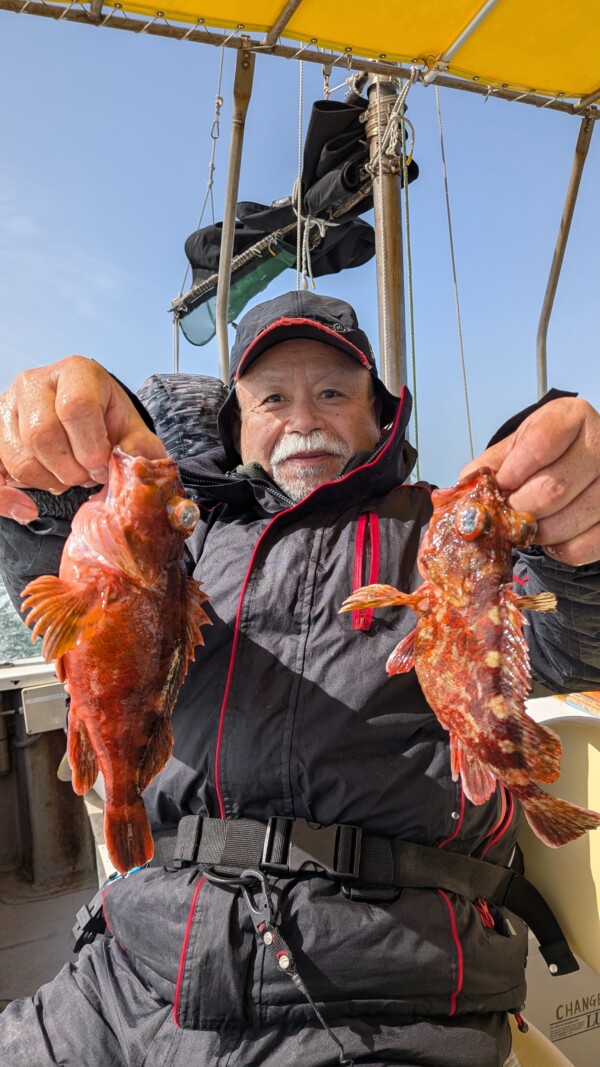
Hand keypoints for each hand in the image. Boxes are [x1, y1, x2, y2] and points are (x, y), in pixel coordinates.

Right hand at [0, 355, 165, 522]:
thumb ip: (140, 447)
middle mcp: (35, 384)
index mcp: (75, 373)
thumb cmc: (104, 420)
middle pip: (42, 434)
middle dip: (70, 469)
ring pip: (20, 457)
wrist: (81, 419)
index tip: (103, 466)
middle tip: (87, 476)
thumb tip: (135, 462)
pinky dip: (7, 498)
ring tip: (67, 477)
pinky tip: (27, 510)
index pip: (75, 406)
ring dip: (48, 481)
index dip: (91, 446)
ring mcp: (8, 407)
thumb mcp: (130, 428)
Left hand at [461, 397, 599, 565]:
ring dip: (535, 532)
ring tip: (524, 524)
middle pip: (553, 488)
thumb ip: (491, 464)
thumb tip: (466, 492)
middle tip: (505, 514)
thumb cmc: (549, 451)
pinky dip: (557, 549)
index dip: (512, 473)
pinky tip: (550, 536)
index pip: (540, 444)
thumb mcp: (519, 445)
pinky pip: (581, 547)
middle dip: (518, 509)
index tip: (498, 487)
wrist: (583, 459)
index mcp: (573, 418)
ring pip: (567, 521)